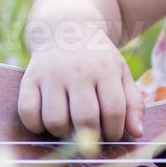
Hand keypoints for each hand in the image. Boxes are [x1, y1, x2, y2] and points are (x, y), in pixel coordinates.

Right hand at [17, 32, 144, 141]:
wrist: (66, 29)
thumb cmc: (98, 60)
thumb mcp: (120, 73)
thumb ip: (132, 103)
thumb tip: (137, 134)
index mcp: (105, 70)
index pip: (114, 110)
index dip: (115, 131)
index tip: (112, 135)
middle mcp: (78, 71)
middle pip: (85, 119)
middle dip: (91, 137)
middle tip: (91, 137)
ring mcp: (51, 75)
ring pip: (55, 120)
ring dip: (64, 133)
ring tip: (70, 127)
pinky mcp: (30, 79)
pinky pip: (28, 113)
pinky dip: (36, 125)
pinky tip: (46, 122)